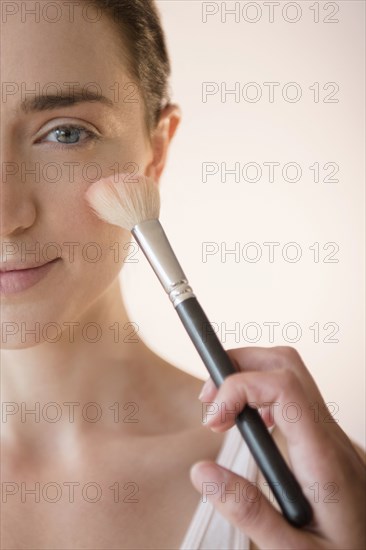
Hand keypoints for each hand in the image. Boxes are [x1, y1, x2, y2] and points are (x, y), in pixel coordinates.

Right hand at [190, 346, 365, 548]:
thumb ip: (248, 512)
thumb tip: (202, 471)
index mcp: (323, 457)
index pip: (283, 387)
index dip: (239, 387)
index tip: (213, 419)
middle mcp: (330, 435)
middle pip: (286, 365)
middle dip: (239, 366)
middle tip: (209, 400)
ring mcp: (330, 434)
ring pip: (291, 374)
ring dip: (249, 376)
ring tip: (221, 410)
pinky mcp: (325, 439)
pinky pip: (294, 395)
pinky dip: (261, 392)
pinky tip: (250, 421)